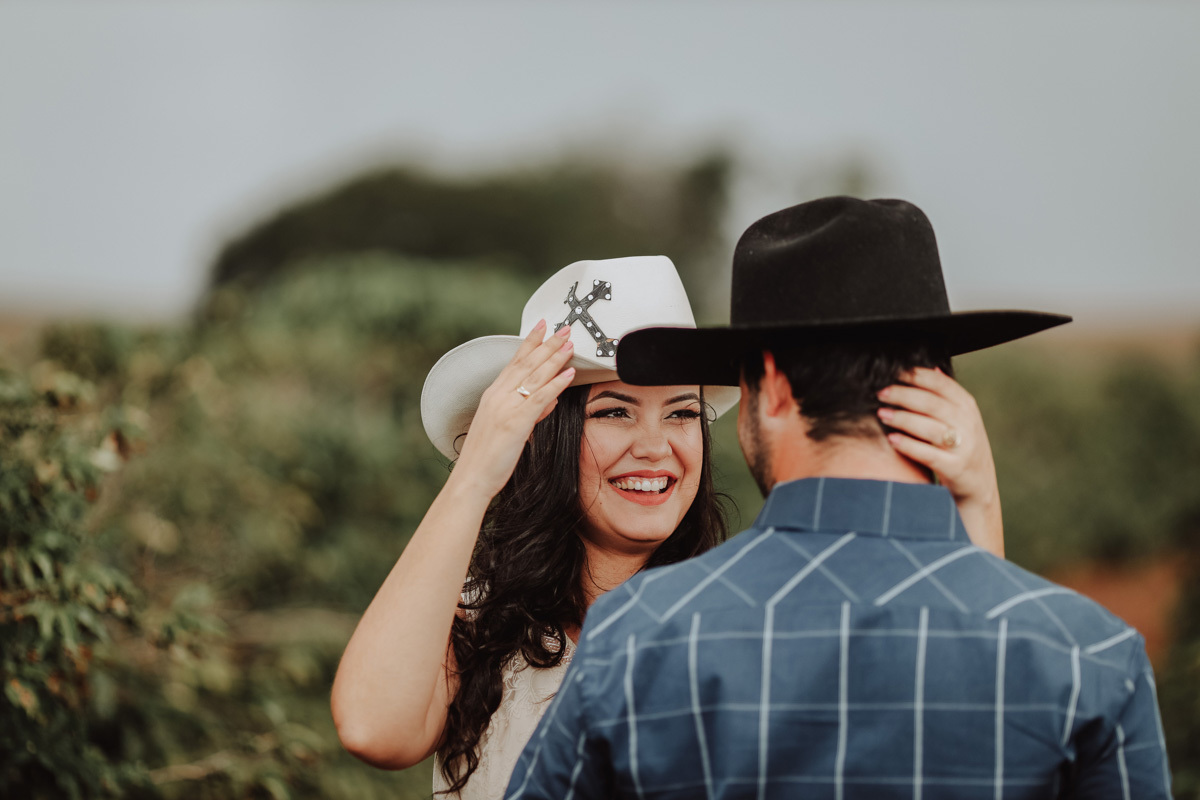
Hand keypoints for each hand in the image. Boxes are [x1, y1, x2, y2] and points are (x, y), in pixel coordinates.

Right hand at [451, 320, 576, 499]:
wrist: (471, 479)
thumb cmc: (487, 459)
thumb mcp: (509, 430)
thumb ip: (530, 413)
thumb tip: (550, 401)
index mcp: (493, 396)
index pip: (514, 362)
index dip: (530, 343)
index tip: (542, 327)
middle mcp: (498, 396)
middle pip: (527, 363)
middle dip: (547, 343)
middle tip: (564, 328)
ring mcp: (506, 407)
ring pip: (534, 375)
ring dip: (554, 357)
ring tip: (570, 343)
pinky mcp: (515, 422)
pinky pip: (539, 398)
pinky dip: (555, 383)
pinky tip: (569, 373)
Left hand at [877, 368, 1003, 556]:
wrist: (979, 486)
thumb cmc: (961, 446)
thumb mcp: (961, 418)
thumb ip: (947, 396)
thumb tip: (931, 368)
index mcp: (967, 406)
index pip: (941, 384)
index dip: (916, 376)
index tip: (893, 372)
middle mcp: (968, 424)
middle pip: (932, 403)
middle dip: (903, 395)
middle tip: (881, 393)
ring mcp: (964, 447)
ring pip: (930, 427)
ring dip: (903, 419)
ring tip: (882, 414)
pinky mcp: (956, 468)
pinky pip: (929, 454)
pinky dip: (909, 446)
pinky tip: (892, 439)